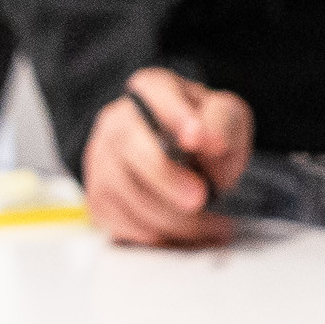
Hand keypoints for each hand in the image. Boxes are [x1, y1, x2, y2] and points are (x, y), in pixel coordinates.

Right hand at [79, 67, 252, 245]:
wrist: (178, 158)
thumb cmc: (202, 133)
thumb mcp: (225, 117)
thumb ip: (222, 124)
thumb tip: (209, 140)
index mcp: (151, 89)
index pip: (156, 91)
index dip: (175, 114)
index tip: (196, 137)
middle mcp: (118, 120)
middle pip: (130, 145)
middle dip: (166, 178)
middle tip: (200, 198)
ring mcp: (102, 159)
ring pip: (125, 192)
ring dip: (170, 216)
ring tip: (208, 223)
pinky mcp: (99, 198)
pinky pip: (121, 222)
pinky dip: (157, 235)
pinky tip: (184, 231)